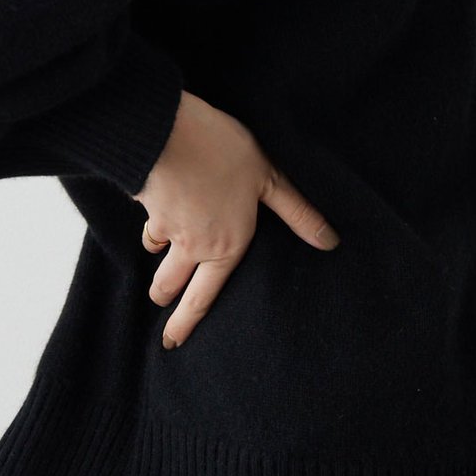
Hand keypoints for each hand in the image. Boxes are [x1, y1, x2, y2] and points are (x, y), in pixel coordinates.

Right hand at [133, 91, 340, 348]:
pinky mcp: (146, 205)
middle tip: (162, 312)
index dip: (186, 323)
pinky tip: (154, 215)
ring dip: (155, 264)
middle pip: (170, 285)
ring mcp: (164, 227)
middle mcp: (192, 245)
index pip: (203, 298)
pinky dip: (151, 225)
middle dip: (165, 300)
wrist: (166, 134)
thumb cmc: (222, 154)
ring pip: (155, 256)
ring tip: (157, 270)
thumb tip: (329, 242)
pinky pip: (149, 223)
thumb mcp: (269, 180)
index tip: (173, 342)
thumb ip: (296, 212)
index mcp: (225, 247)